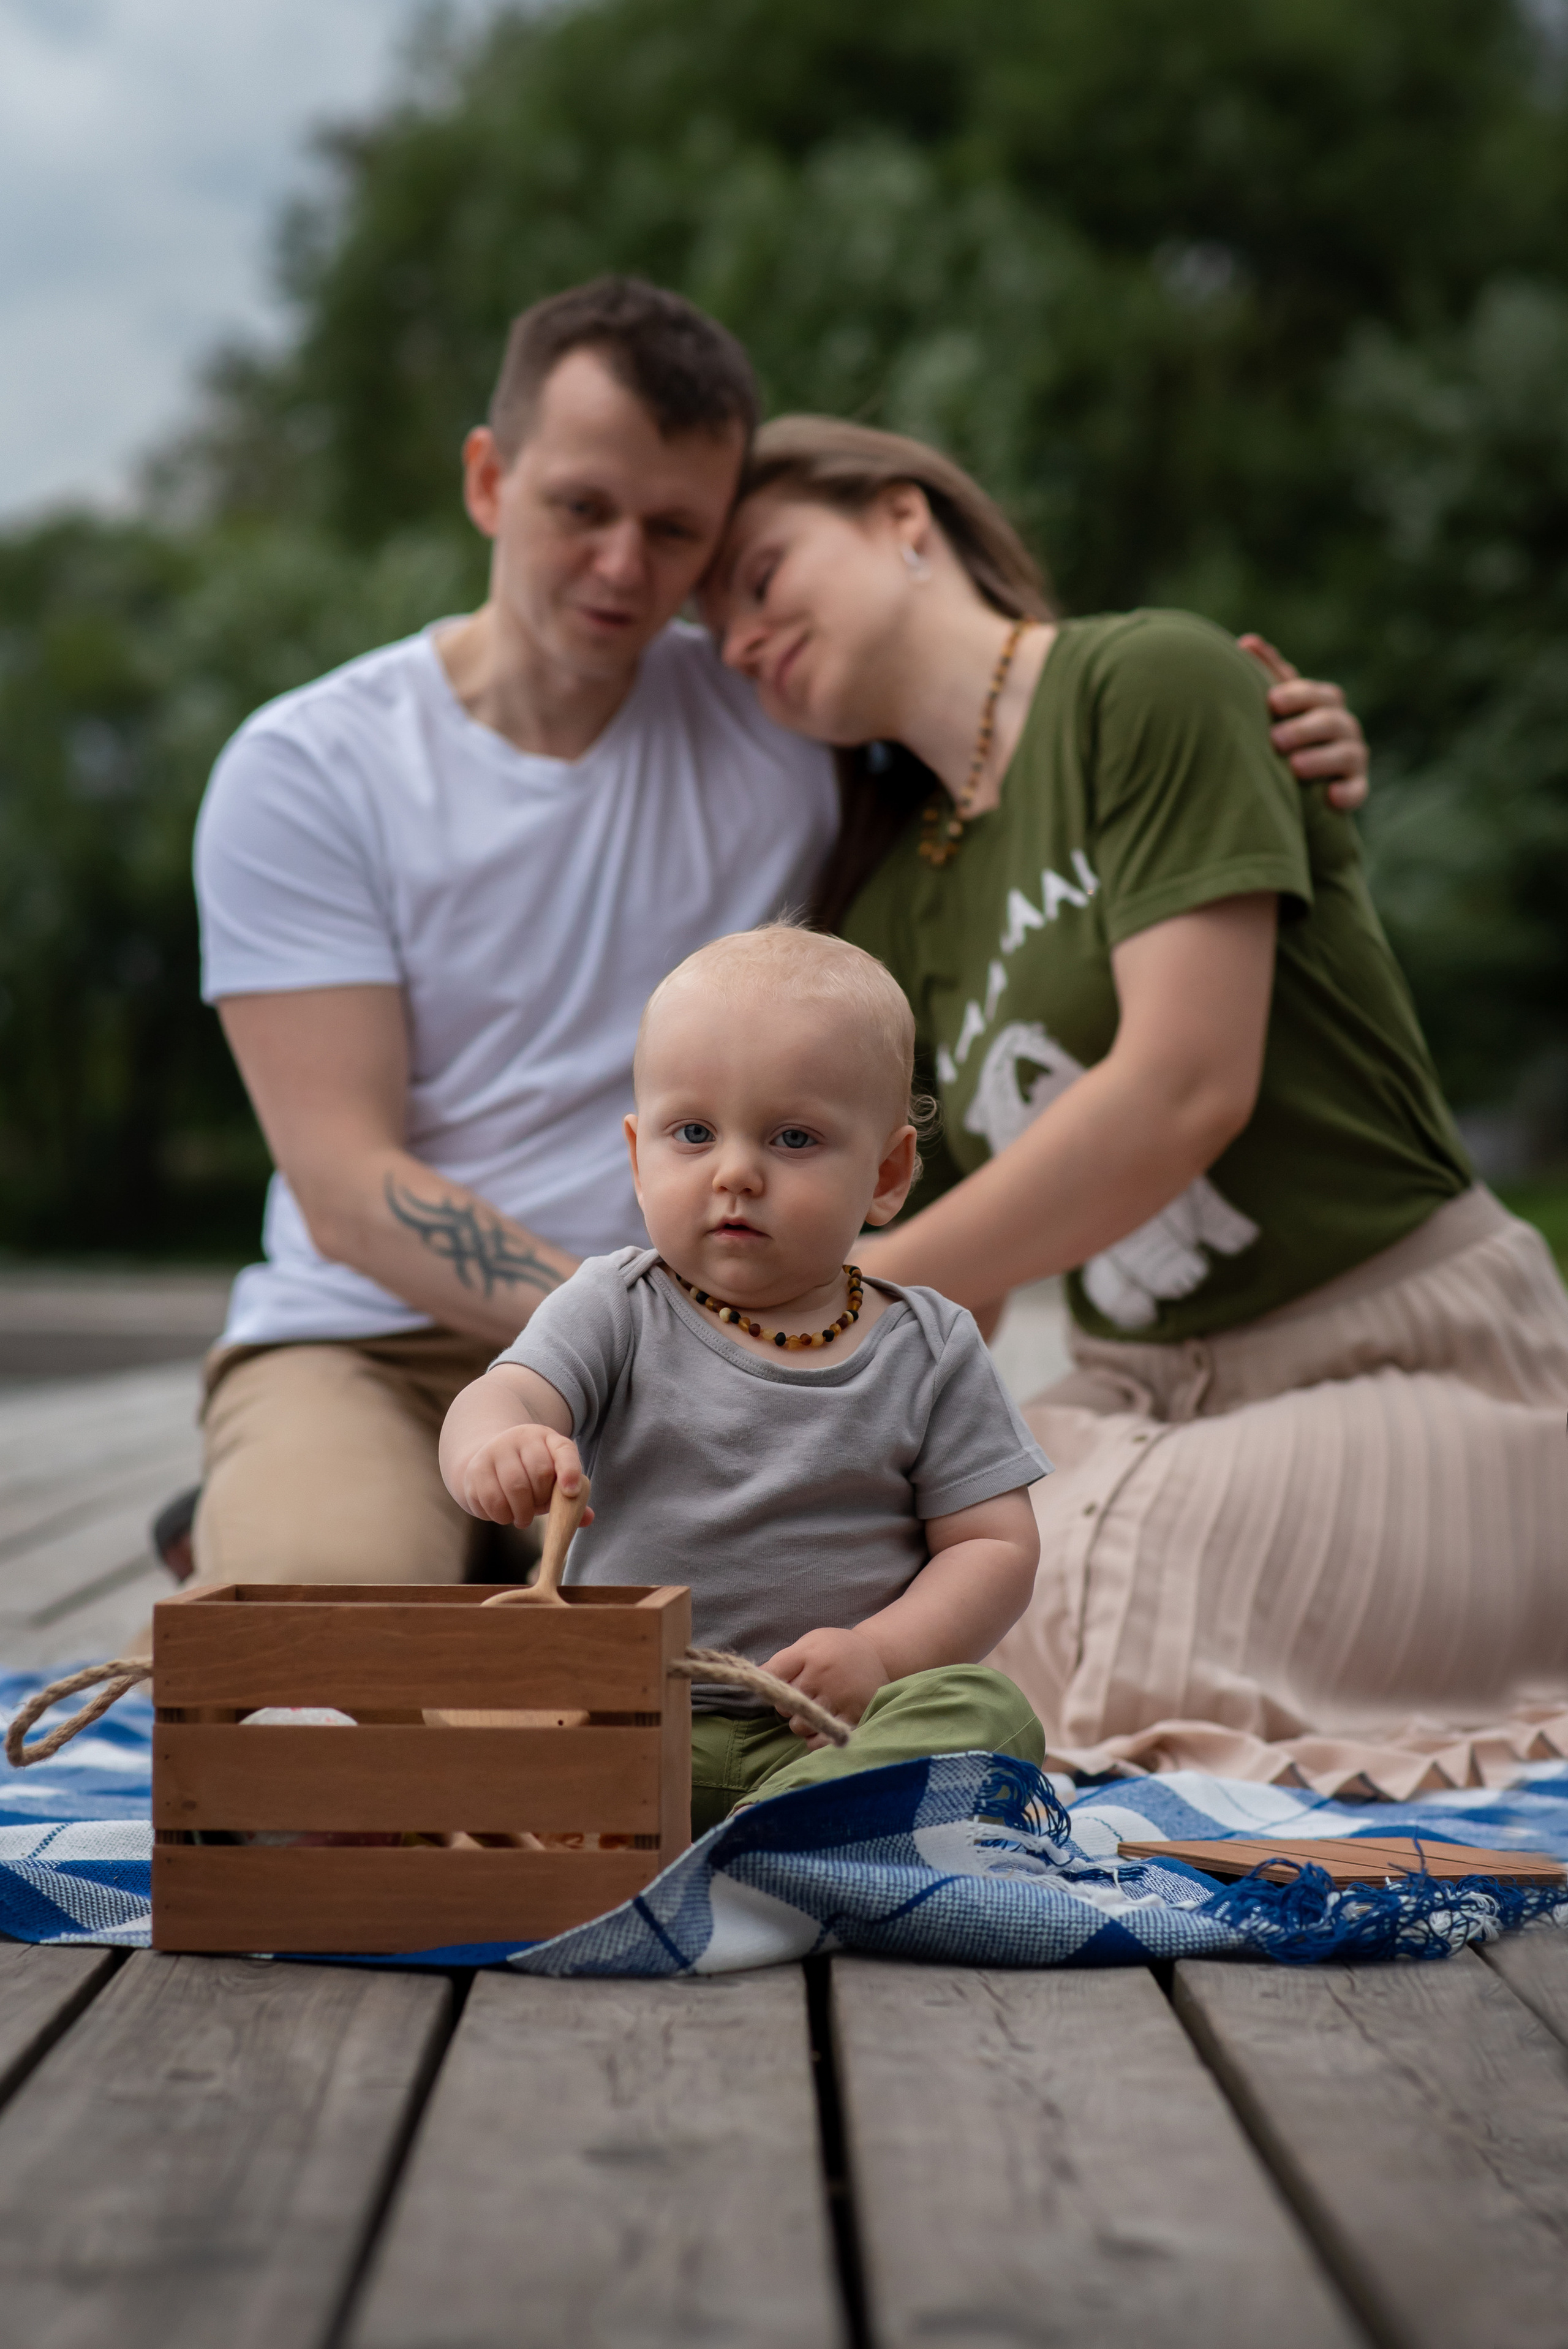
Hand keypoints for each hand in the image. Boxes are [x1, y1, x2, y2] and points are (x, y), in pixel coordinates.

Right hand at [458, 1425, 589, 1529]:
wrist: (489, 1460)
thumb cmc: (530, 1475)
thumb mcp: (552, 1479)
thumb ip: (570, 1496)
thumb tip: (587, 1518)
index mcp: (547, 1438)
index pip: (564, 1451)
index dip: (569, 1471)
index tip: (571, 1492)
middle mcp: (520, 1438)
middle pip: (539, 1473)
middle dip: (542, 1499)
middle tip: (537, 1508)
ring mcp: (495, 1451)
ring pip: (514, 1488)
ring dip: (522, 1512)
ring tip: (522, 1517)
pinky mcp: (475, 1470)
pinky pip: (491, 1500)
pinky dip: (501, 1516)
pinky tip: (504, 1513)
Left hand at [762, 1627, 887, 1743]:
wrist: (879, 1655)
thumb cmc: (837, 1650)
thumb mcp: (811, 1642)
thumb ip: (783, 1660)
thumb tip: (754, 1675)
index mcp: (810, 1654)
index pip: (773, 1675)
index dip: (772, 1684)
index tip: (780, 1685)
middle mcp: (822, 1676)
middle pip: (784, 1704)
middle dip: (789, 1704)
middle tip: (805, 1695)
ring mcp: (837, 1699)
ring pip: (799, 1725)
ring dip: (802, 1722)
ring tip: (816, 1709)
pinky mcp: (852, 1717)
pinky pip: (820, 1740)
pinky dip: (815, 1739)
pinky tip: (821, 1726)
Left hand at [1237, 635, 1368, 812]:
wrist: (1295, 785)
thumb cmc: (1282, 734)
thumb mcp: (1277, 706)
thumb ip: (1268, 674)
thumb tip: (1247, 642)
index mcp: (1324, 703)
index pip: (1317, 694)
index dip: (1297, 696)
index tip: (1271, 702)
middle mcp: (1343, 727)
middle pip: (1332, 722)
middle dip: (1305, 729)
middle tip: (1275, 739)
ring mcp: (1352, 758)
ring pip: (1348, 754)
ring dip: (1322, 759)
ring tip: (1294, 767)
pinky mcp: (1355, 788)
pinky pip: (1358, 790)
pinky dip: (1348, 793)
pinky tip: (1331, 797)